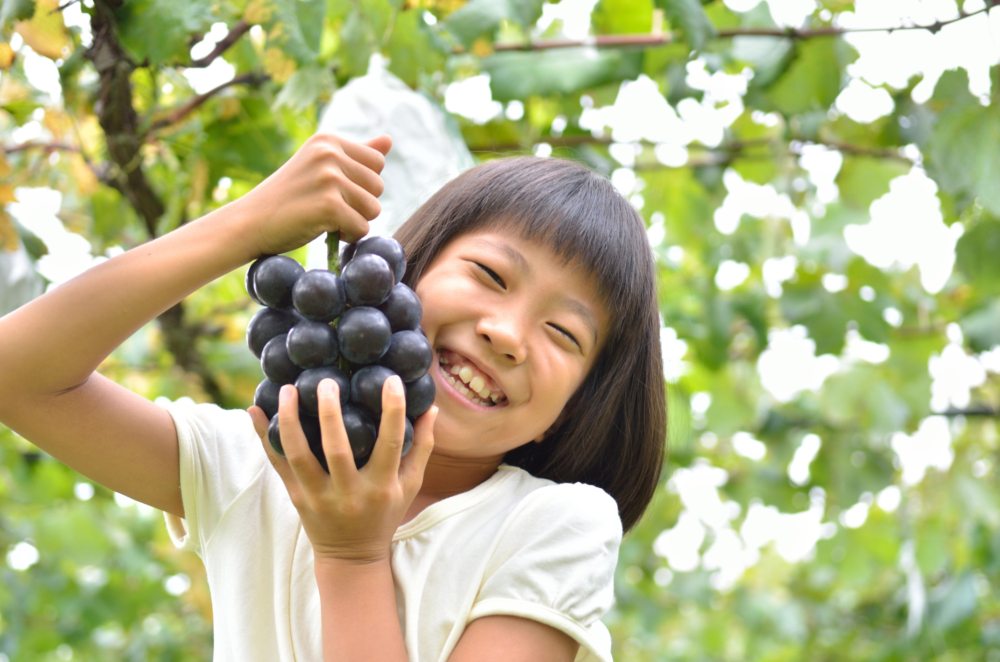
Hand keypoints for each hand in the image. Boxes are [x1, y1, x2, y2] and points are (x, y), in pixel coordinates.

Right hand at [235, 133, 392, 256]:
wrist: (249, 222)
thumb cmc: (287, 198)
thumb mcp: (319, 168)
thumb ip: (356, 155)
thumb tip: (389, 140)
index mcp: (328, 141)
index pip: (377, 162)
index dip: (362, 184)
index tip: (334, 191)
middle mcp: (330, 153)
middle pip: (378, 186)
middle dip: (360, 204)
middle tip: (328, 208)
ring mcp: (329, 178)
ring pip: (374, 209)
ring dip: (355, 221)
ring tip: (327, 219)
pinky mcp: (329, 205)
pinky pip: (362, 228)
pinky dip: (348, 236)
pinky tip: (325, 231)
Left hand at [248, 376, 435, 563]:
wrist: (351, 557)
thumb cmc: (385, 514)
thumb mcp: (410, 485)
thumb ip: (421, 447)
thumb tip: (431, 408)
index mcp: (381, 487)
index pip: (390, 444)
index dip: (393, 411)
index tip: (391, 380)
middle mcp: (349, 493)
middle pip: (337, 450)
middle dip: (330, 414)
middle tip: (328, 382)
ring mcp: (318, 496)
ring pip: (299, 455)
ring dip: (290, 420)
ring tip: (289, 389)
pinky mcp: (296, 496)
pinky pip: (276, 463)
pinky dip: (263, 437)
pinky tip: (255, 410)